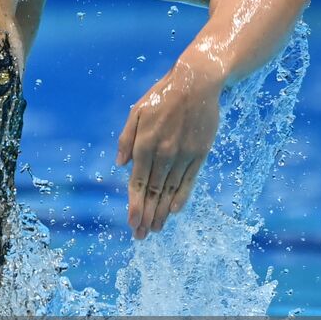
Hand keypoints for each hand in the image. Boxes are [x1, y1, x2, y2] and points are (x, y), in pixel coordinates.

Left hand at [115, 59, 222, 239]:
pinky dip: (182, 196)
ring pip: (171, 190)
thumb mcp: (136, 112)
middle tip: (141, 235)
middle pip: (153, 191)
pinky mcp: (200, 154)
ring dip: (163, 211)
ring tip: (156, 229)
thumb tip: (120, 165)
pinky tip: (175, 210)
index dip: (134, 205)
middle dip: (147, 216)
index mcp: (145, 144)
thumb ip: (126, 139)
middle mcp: (163, 153)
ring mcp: (183, 155)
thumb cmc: (161, 97)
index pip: (138, 182)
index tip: (132, 223)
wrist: (196, 83)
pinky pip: (189, 180)